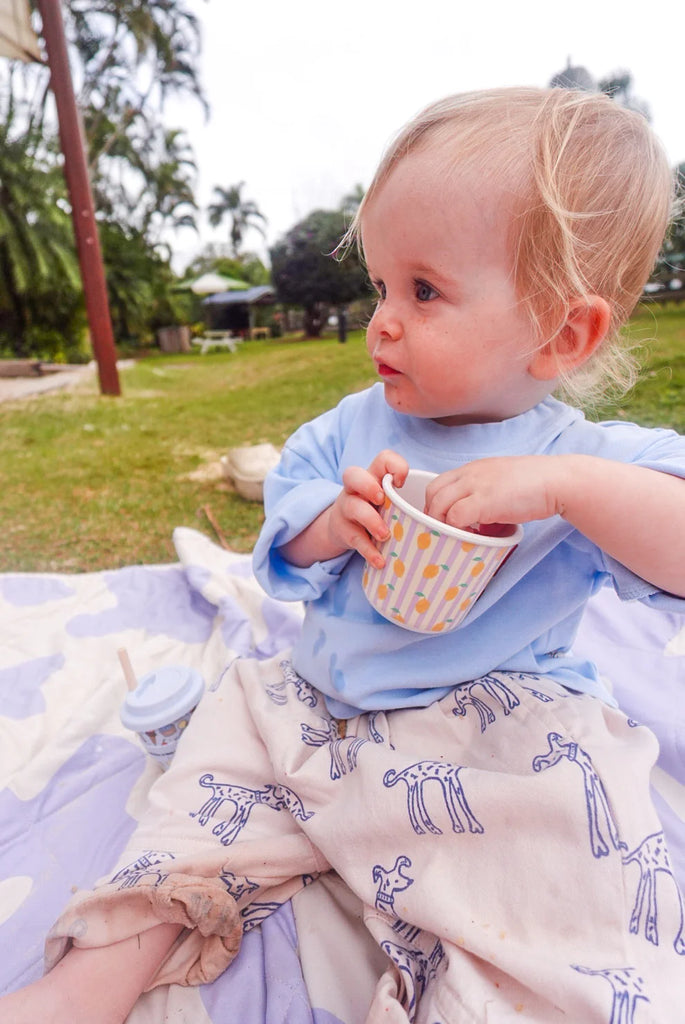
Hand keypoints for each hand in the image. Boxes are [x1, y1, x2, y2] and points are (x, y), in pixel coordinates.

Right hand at [327, 450, 408, 567]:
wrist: (341, 529)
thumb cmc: (375, 511)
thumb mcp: (390, 501)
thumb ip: (409, 501)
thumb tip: (444, 519)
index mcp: (373, 477)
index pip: (382, 459)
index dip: (394, 465)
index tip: (403, 482)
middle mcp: (355, 489)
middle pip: (352, 474)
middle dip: (367, 485)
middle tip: (381, 499)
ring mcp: (346, 508)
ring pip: (352, 506)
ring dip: (371, 520)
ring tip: (385, 534)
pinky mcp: (342, 530)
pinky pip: (354, 538)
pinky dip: (368, 550)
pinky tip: (380, 560)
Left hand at [424, 456, 568, 530]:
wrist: (558, 481)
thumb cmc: (536, 485)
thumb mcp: (502, 481)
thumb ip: (485, 493)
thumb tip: (477, 520)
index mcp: (474, 468)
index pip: (439, 482)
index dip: (435, 502)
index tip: (441, 519)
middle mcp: (471, 473)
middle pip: (433, 491)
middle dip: (432, 513)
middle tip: (442, 530)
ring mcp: (476, 486)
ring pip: (439, 503)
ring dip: (440, 522)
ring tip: (451, 536)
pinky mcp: (485, 501)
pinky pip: (455, 516)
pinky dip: (455, 528)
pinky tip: (468, 536)